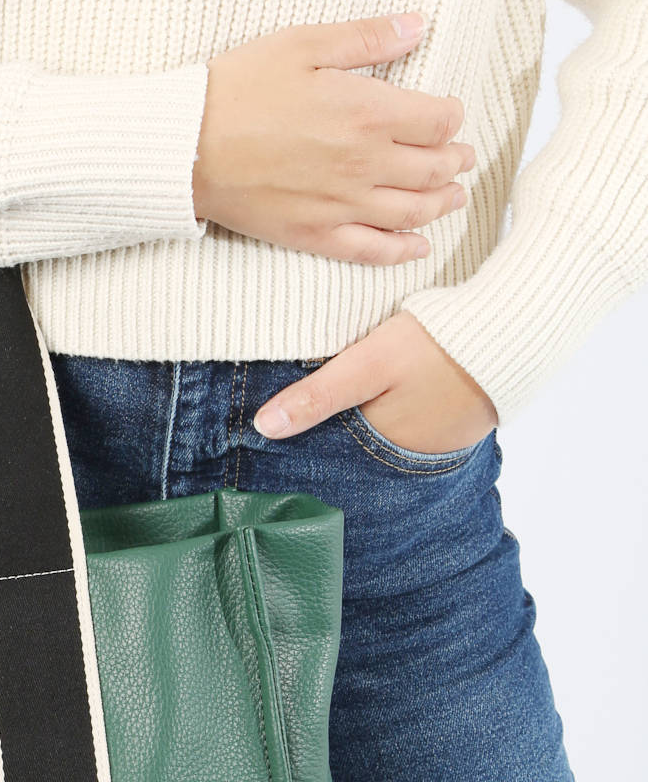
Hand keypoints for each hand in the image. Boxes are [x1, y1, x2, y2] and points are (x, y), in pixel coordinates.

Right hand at [192, 12, 475, 265]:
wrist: (185, 147)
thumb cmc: (236, 89)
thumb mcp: (302, 44)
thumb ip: (366, 37)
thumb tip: (419, 24)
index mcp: (369, 112)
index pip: (439, 120)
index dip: (452, 116)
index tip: (447, 113)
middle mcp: (366, 163)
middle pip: (435, 168)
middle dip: (456, 160)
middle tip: (462, 157)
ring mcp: (343, 205)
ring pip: (414, 211)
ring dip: (443, 203)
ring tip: (453, 196)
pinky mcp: (315, 234)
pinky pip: (373, 250)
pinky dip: (403, 250)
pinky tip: (417, 245)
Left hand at [250, 312, 498, 452]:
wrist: (517, 326)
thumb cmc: (437, 342)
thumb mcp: (368, 364)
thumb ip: (317, 396)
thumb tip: (263, 429)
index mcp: (384, 446)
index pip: (330, 449)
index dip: (305, 434)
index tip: (274, 427)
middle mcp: (412, 455)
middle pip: (357, 444)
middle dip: (334, 429)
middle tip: (305, 406)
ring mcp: (439, 442)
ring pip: (385, 434)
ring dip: (366, 419)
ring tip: (350, 396)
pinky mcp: (459, 422)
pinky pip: (414, 423)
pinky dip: (397, 410)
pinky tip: (390, 391)